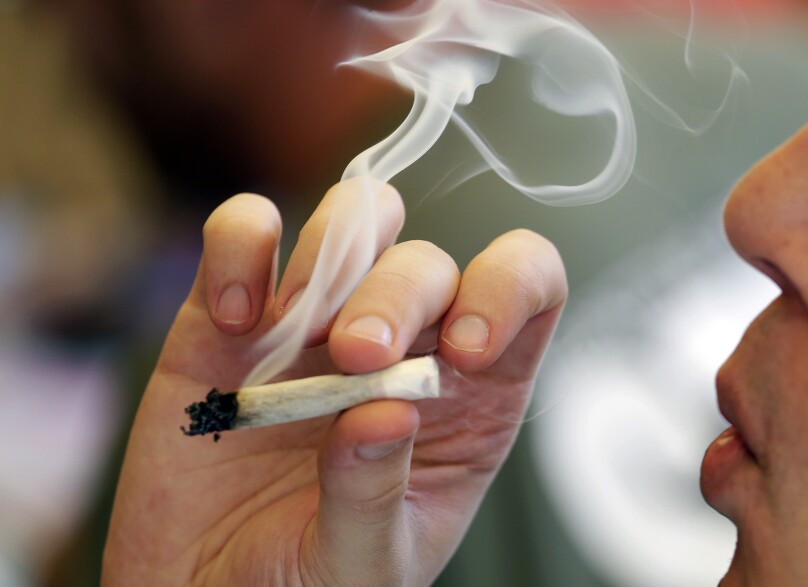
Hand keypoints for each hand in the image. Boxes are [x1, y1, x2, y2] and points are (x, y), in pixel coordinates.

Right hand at [103, 180, 566, 585]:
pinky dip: (241, 246)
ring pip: (356, 215)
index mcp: (465, 398)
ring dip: (329, 257)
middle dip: (396, 294)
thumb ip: (374, 494)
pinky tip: (234, 317)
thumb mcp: (362, 565)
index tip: (465, 346)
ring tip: (293, 332)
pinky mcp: (232, 312)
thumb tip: (385, 411)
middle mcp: (400, 343)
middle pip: (428, 260)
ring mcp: (316, 319)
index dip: (509, 289)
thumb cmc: (302, 584)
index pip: (528, 290)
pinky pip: (246, 228)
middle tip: (353, 356)